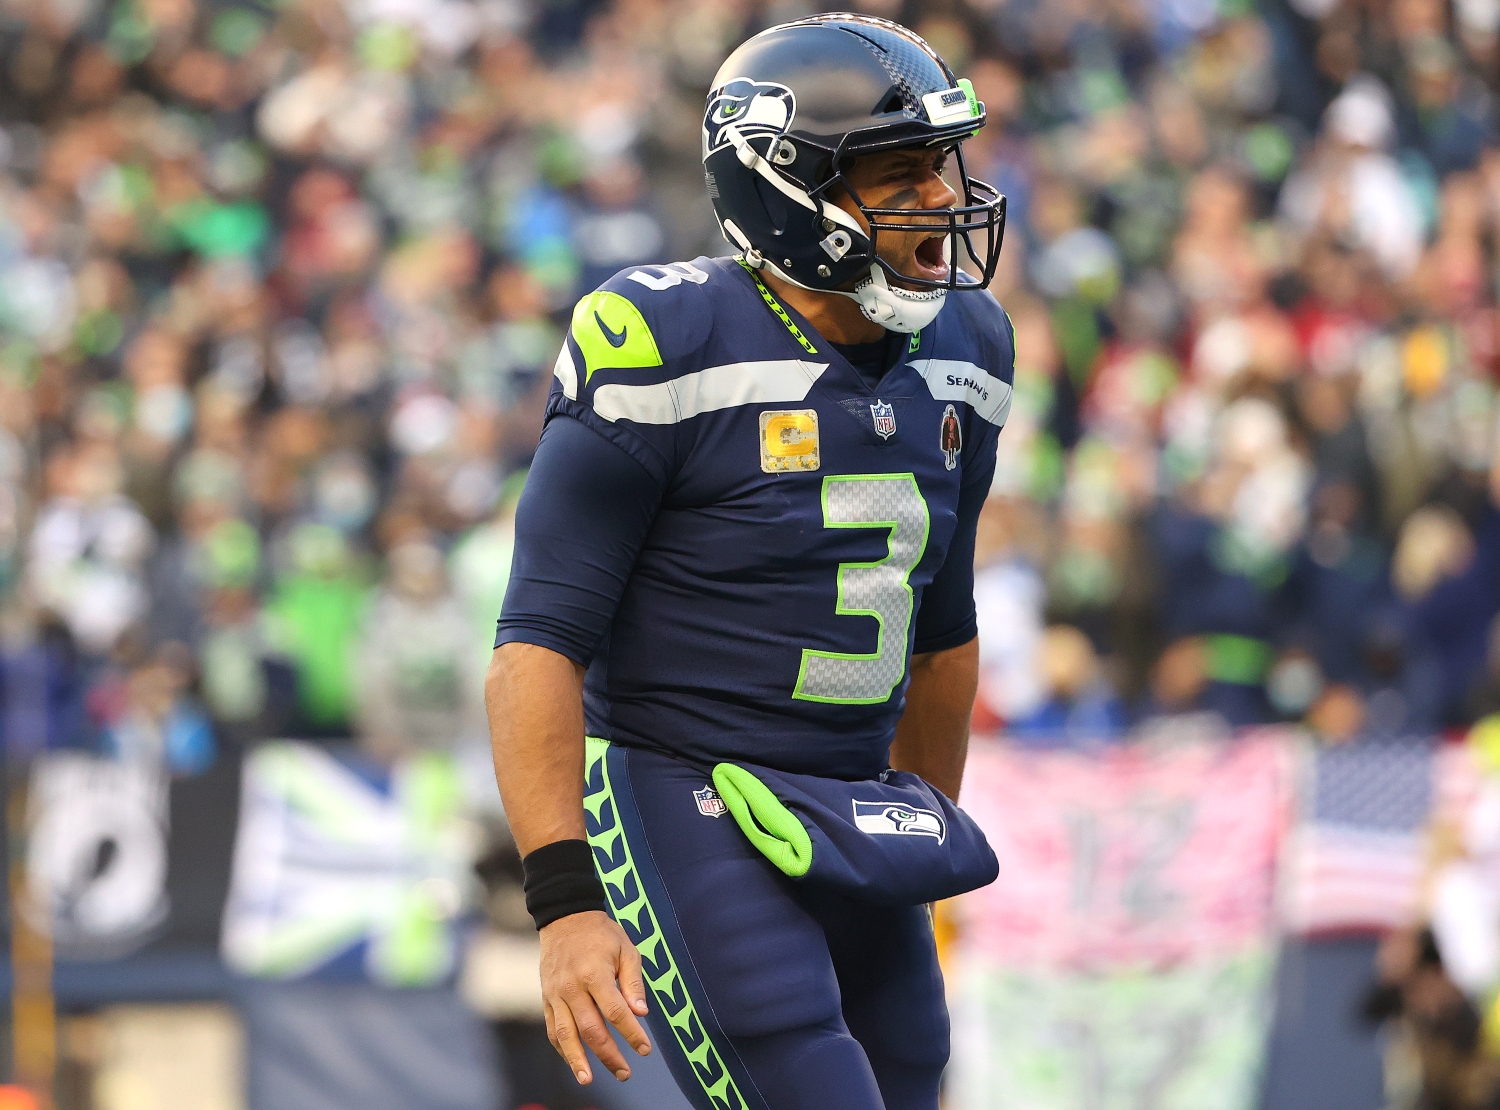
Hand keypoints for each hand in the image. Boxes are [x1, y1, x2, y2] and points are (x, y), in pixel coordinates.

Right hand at [539, 910, 651, 1083]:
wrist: (565, 917)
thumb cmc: (602, 934)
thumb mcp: (626, 949)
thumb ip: (633, 982)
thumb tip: (641, 1013)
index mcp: (595, 974)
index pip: (616, 1012)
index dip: (632, 1033)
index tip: (645, 1049)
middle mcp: (572, 987)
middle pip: (591, 1029)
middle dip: (609, 1055)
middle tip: (625, 1073)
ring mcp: (556, 994)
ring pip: (566, 1035)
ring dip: (578, 1060)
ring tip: (588, 1079)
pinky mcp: (546, 998)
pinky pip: (552, 1028)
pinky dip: (562, 1048)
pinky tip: (574, 1062)